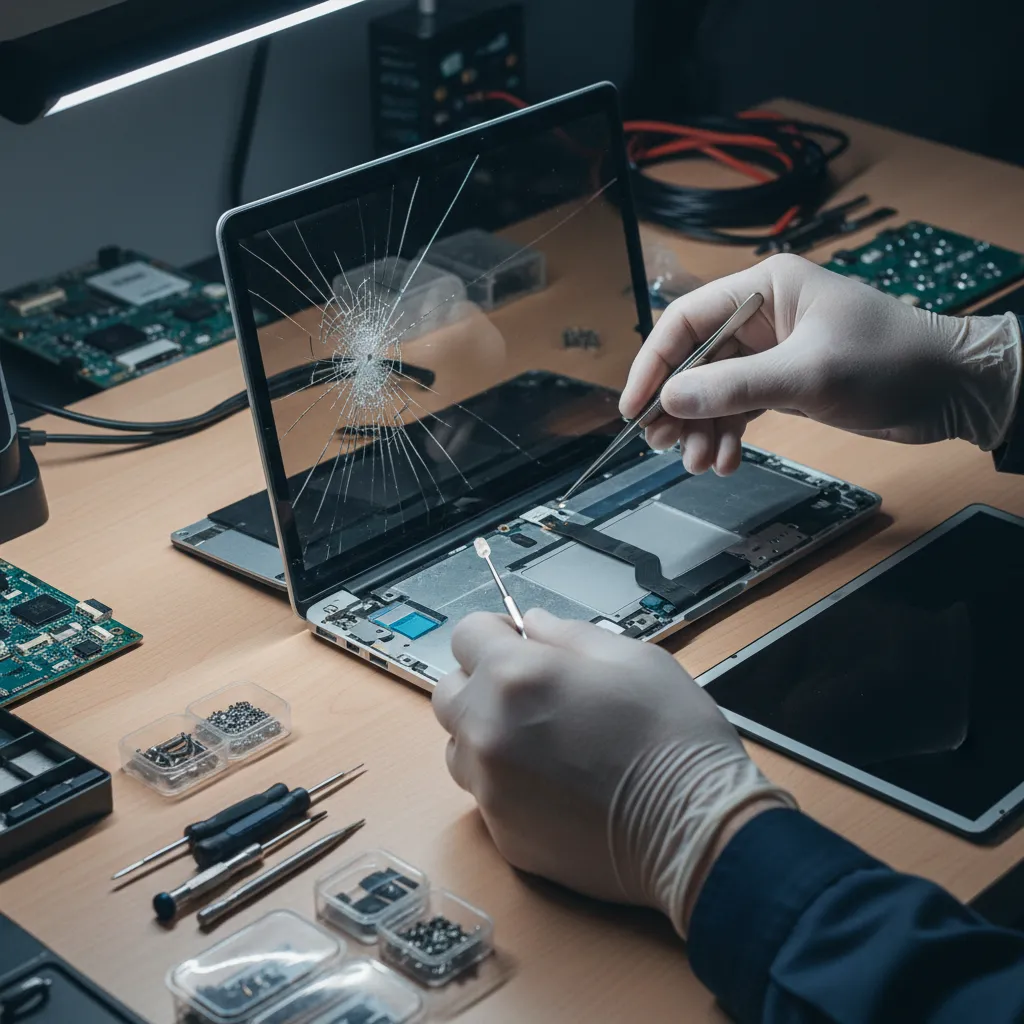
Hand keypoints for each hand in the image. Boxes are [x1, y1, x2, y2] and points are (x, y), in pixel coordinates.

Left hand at [432, 608, 792, 935]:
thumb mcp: (633, 657)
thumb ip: (570, 634)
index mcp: (517, 676)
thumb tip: (533, 624)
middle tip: (528, 691)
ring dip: (488, 735)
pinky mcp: (502, 832)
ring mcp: (490, 787)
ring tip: (543, 741)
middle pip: (449, 692)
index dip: (493, 632)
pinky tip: (555, 783)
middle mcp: (489, 730)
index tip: (514, 641)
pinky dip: (507, 782)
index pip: (466, 635)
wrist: (696, 829)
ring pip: (460, 747)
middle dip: (481, 683)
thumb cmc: (674, 740)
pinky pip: (485, 794)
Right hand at [620, 254, 1022, 474]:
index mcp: (764, 289)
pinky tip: (726, 459)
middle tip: (663, 443)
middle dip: (678, 406)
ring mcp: (772, 351)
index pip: (686, 320)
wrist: (952, 389)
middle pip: (694, 361)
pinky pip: (738, 408)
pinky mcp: (785, 382)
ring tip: (701, 463)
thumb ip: (735, 387)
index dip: (654, 363)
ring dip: (702, 429)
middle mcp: (761, 316)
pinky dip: (728, 434)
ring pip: (713, 391)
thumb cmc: (892, 361)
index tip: (635, 406)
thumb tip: (670, 400)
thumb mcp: (808, 374)